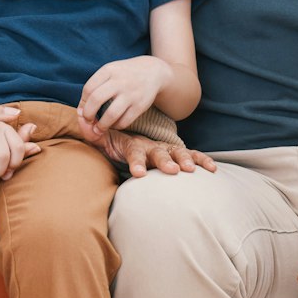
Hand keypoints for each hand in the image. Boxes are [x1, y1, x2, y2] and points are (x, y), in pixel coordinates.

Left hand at [76, 113, 215, 178]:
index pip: (134, 153)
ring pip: (177, 153)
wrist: (133, 135)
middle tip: (172, 171)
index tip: (139, 173)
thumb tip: (84, 124)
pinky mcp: (176, 155)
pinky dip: (202, 160)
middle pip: (159, 153)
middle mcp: (152, 147)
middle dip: (165, 162)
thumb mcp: (103, 140)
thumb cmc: (116, 144)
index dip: (137, 163)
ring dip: (184, 160)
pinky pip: (192, 156)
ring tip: (190, 170)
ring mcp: (166, 150)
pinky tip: (213, 169)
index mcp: (134, 145)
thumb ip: (94, 135)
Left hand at [78, 55, 171, 131]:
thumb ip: (95, 87)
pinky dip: (116, 126)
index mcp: (109, 70)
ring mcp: (131, 93)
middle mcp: (120, 81)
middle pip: (96, 100)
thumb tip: (80, 111)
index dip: (82, 103)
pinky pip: (124, 121)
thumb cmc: (124, 74)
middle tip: (88, 120)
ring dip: (101, 125)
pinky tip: (114, 125)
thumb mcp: (110, 72)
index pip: (88, 89)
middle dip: (88, 114)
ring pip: (111, 114)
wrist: (153, 71)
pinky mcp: (141, 105)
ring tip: (98, 129)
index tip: (83, 110)